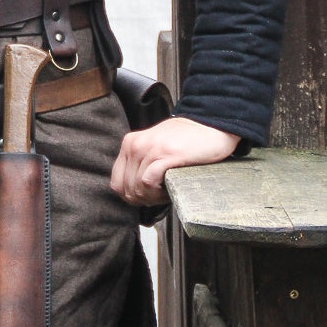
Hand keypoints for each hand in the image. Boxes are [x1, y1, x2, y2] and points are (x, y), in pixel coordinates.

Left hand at [110, 117, 239, 205]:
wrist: (210, 127)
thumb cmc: (186, 141)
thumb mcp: (154, 147)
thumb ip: (141, 163)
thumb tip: (132, 191)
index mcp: (130, 143)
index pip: (117, 182)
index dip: (131, 196)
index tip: (147, 197)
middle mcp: (135, 144)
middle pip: (126, 188)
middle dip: (143, 200)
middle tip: (160, 196)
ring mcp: (149, 148)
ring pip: (137, 188)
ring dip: (153, 198)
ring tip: (167, 191)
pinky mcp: (165, 154)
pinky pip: (148, 182)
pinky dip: (158, 193)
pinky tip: (169, 188)